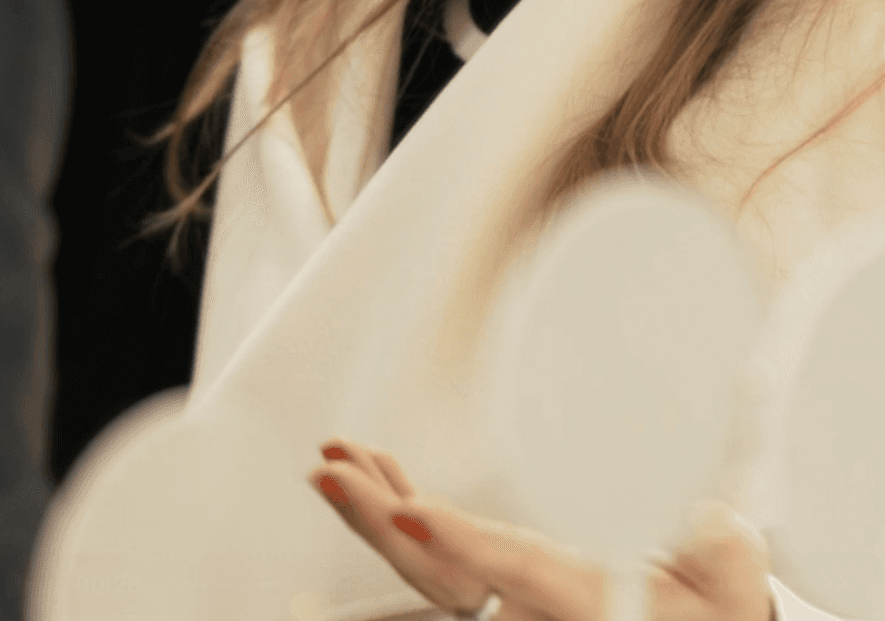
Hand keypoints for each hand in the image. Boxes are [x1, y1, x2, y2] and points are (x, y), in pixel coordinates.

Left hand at [308, 438, 772, 620]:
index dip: (454, 540)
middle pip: (434, 575)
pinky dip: (403, 509)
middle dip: (375, 521)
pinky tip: (379, 473)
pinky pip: (439, 554)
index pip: (506, 568)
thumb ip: (728, 561)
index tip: (406, 509)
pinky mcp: (502, 582)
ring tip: (334, 459)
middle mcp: (526, 610)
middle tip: (328, 470)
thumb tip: (712, 527)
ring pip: (423, 566)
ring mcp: (506, 600)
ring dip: (374, 508)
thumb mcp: (736, 592)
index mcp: (575, 601)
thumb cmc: (715, 618)